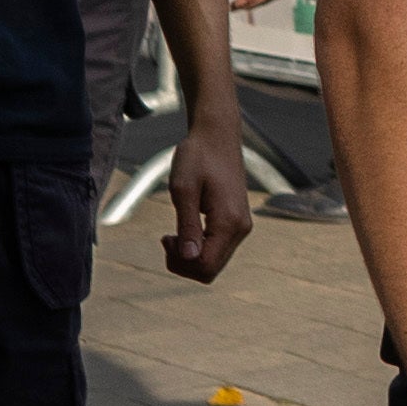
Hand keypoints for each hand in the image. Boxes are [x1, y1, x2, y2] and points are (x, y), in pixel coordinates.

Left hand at [164, 149, 258, 283]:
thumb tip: (189, 257)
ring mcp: (241, 226)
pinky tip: (185, 231)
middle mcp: (240, 228)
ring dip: (190, 256)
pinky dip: (198, 248)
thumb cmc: (197, 156)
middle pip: (211, 270)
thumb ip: (187, 225)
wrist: (216, 135)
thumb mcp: (183, 189)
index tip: (165, 237)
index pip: (205, 266)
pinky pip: (217, 250)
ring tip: (173, 234)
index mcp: (229, 222)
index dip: (180, 262)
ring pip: (214, 263)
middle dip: (184, 263)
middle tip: (166, 238)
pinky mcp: (236, 222)